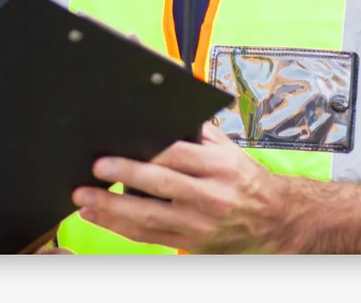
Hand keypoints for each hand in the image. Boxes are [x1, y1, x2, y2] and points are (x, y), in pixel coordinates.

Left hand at [71, 121, 287, 252]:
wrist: (277, 221)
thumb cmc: (244, 179)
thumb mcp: (226, 150)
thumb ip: (194, 135)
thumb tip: (158, 117)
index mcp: (219, 167)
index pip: (177, 157)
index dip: (145, 154)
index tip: (117, 149)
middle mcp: (210, 197)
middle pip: (160, 186)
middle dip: (124, 177)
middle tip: (94, 170)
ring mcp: (199, 224)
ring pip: (150, 218)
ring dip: (112, 209)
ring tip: (84, 198)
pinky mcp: (190, 243)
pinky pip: (150, 236)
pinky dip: (120, 227)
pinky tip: (98, 216)